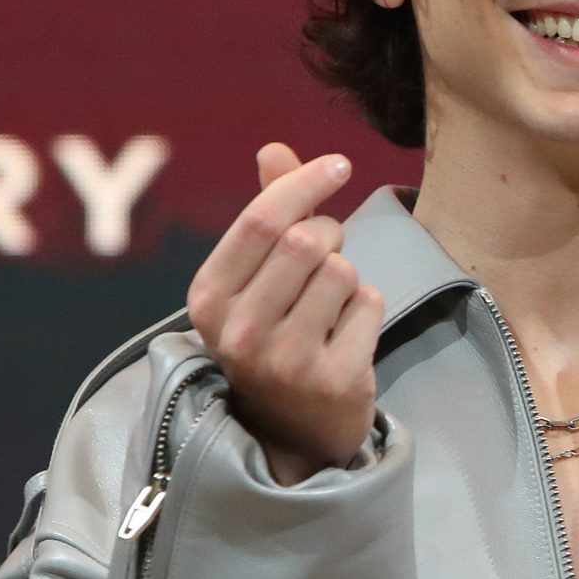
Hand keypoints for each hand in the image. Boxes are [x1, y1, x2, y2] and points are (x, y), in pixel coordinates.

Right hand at [185, 143, 385, 481]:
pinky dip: (367, 309)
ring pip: (343, 271)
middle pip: (307, 240)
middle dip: (331, 234)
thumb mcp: (255, 278)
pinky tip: (345, 336)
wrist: (291, 430)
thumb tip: (275, 148)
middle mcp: (239, 332)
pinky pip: (370, 305)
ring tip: (329, 306)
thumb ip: (269, 211)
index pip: (260, 220)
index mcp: (208, 298)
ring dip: (349, 276)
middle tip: (327, 257)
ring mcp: (284, 361)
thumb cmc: (273, 333)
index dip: (305, 182)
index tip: (340, 164)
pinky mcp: (332, 380)